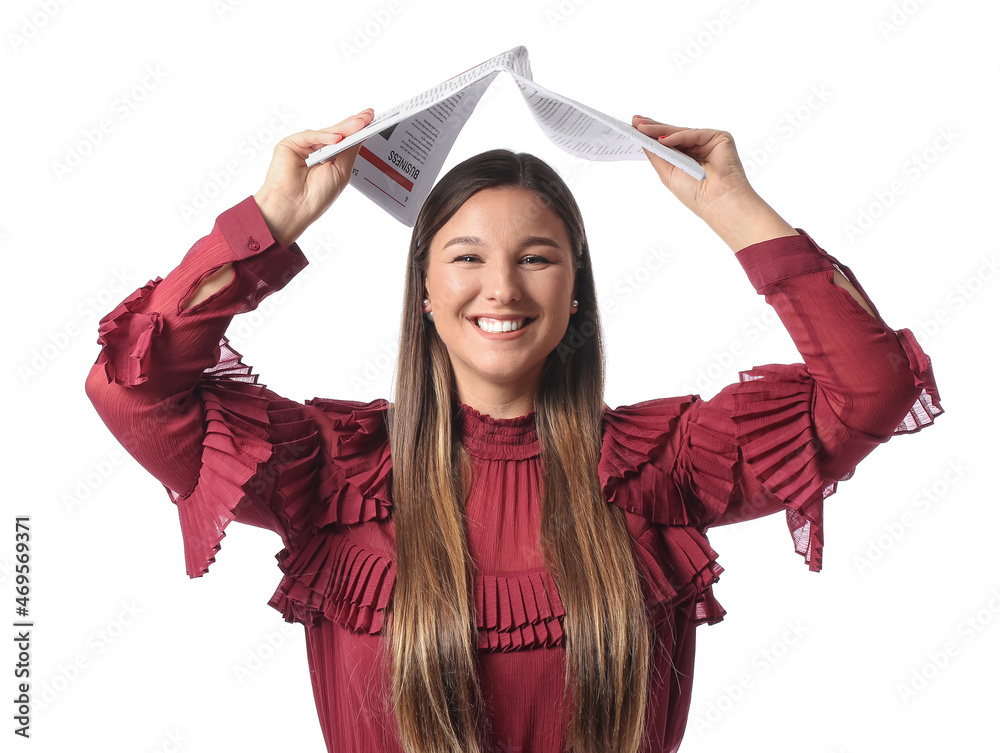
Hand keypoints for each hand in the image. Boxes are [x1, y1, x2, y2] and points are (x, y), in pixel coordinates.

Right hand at [254, 108, 374, 246]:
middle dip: (353, 125)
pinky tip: (337, 138)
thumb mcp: (341, 172)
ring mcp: (303, 146)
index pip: (345, 141)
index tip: (371, 121)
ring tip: (359, 124)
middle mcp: (316, 151)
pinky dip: (324, 136)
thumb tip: (360, 133)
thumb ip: (349, 151)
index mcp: (329, 160)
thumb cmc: (316, 196)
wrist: (294, 207)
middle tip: (368, 116)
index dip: (357, 131)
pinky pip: (310, 136)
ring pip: (325, 133)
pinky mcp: (290, 144)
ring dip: (343, 128)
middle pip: (336, 133)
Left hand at [632, 116, 796, 250]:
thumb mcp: (668, 173)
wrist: (719, 203)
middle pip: (672, 134)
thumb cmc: (696, 194)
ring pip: (680, 132)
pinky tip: (661, 140)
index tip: (634, 127)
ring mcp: (708, 142)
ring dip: (660, 130)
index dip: (651, 134)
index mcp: (687, 158)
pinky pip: (694, 134)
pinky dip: (677, 137)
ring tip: (642, 128)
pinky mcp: (719, 138)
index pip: (667, 142)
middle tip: (635, 121)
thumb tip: (643, 140)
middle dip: (653, 127)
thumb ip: (657, 155)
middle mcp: (698, 148)